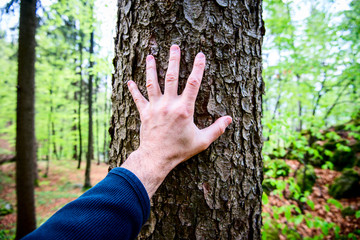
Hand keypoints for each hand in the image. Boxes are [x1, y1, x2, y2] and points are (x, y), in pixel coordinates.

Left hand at [121, 45, 231, 197]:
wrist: (156, 158)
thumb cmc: (180, 150)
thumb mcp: (202, 141)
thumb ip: (216, 129)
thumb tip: (229, 120)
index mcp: (184, 109)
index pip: (194, 83)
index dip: (198, 68)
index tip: (200, 55)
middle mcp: (169, 104)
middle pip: (172, 77)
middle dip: (174, 60)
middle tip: (174, 46)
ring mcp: (155, 107)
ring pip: (153, 83)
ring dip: (152, 69)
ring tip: (151, 56)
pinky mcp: (145, 113)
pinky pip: (138, 99)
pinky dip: (134, 90)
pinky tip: (130, 81)